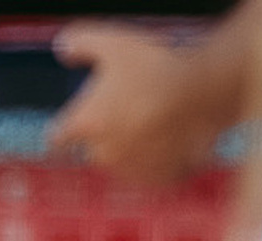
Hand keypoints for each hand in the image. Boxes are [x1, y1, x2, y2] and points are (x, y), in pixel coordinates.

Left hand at [47, 25, 231, 183]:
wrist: (204, 90)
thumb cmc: (157, 66)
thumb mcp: (115, 43)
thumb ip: (82, 42)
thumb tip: (62, 46)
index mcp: (85, 124)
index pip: (57, 137)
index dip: (63, 130)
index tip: (68, 127)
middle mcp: (101, 154)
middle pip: (95, 145)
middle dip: (109, 130)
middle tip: (134, 105)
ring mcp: (129, 169)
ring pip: (124, 158)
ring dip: (133, 144)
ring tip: (158, 117)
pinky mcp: (156, 178)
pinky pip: (153, 170)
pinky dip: (159, 158)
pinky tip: (173, 135)